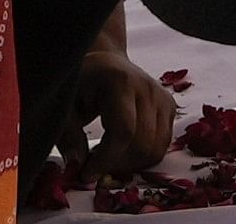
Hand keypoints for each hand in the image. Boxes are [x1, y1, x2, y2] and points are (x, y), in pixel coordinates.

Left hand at [58, 42, 178, 183]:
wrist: (106, 63)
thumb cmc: (83, 83)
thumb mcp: (66, 104)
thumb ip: (68, 135)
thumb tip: (77, 165)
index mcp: (119, 81)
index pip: (123, 131)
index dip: (106, 159)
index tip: (87, 173)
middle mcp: (146, 87)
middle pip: (143, 143)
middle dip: (117, 164)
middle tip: (95, 167)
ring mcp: (161, 96)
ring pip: (156, 149)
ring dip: (131, 164)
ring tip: (108, 159)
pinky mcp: (169, 107)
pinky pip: (162, 144)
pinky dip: (143, 157)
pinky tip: (122, 151)